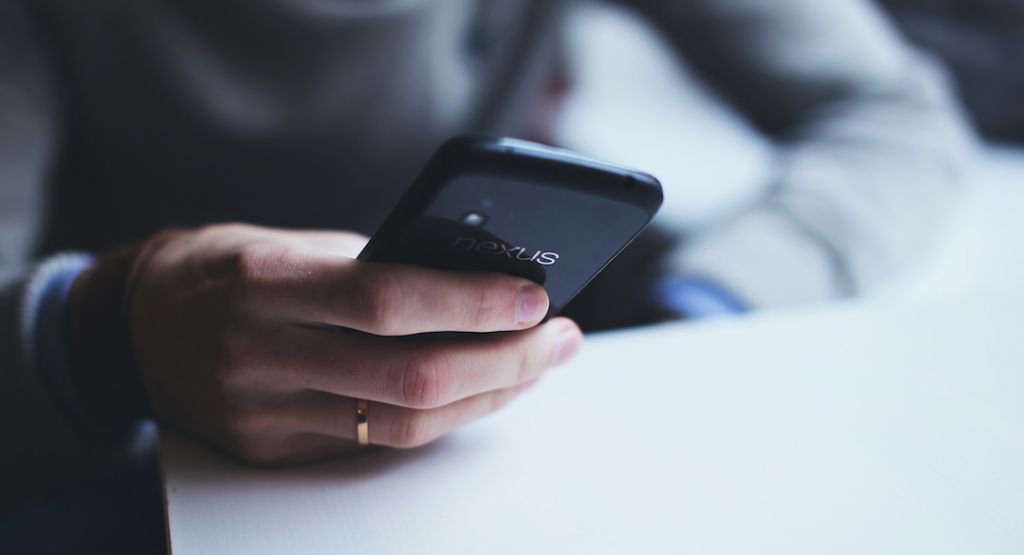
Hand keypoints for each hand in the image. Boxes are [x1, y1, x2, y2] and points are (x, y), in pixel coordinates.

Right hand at [127, 224, 581, 463]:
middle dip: (506, 362)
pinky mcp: (273, 449)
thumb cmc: (226, 268)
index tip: (535, 297)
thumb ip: (372, 264)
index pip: (385, 299)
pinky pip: (379, 443)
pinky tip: (483, 392)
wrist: (136, 326)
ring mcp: (263, 414)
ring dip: (490, 396)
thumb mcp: (288, 242)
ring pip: (405, 424)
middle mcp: (258, 355)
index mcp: (263, 284)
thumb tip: (476, 281)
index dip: (471, 302)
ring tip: (537, 365)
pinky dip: (443, 418)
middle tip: (561, 338)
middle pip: (410, 378)